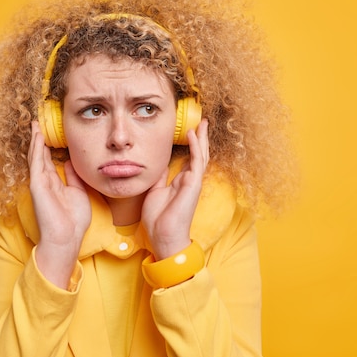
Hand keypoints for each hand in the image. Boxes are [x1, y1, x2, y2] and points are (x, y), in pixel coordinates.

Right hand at [28, 121, 91, 287]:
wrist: (66, 238)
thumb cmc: (73, 221)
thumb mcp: (79, 193)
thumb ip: (74, 177)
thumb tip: (71, 162)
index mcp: (55, 184)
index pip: (50, 160)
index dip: (49, 146)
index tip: (51, 132)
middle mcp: (45, 181)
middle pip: (40, 155)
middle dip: (39, 139)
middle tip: (38, 122)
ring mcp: (40, 182)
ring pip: (36, 156)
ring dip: (35, 139)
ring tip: (35, 123)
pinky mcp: (37, 185)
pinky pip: (36, 162)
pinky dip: (36, 148)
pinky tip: (37, 136)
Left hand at [141, 119, 209, 259]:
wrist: (163, 235)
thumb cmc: (158, 218)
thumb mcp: (155, 191)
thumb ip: (159, 177)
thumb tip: (158, 163)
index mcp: (180, 182)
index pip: (188, 159)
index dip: (190, 145)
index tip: (188, 131)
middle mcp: (189, 180)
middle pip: (198, 154)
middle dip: (199, 138)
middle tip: (201, 122)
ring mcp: (193, 182)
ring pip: (201, 155)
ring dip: (201, 138)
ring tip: (202, 122)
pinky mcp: (194, 183)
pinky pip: (197, 161)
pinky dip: (196, 146)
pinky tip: (193, 133)